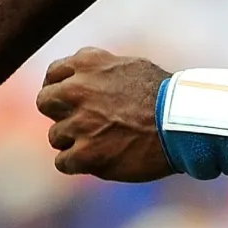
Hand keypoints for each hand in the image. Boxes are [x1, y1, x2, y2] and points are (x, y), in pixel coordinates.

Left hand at [36, 47, 173, 182]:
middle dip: (59, 113)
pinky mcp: (86, 154)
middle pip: (44, 103)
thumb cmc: (164, 95)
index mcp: (87, 64)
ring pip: (55, 136)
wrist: (182, 123)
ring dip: (73, 141)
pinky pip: (63, 162)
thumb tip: (78, 74)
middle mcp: (77, 90)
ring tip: (100, 143)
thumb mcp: (129, 65)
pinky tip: (96, 160)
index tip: (69, 101)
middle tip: (78, 123)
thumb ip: (97, 69)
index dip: (60, 89)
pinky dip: (77, 163)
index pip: (53, 75)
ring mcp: (80, 123)